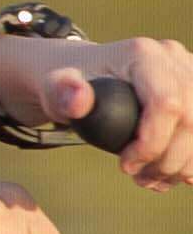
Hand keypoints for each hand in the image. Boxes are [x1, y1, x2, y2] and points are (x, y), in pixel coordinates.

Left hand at [0, 30, 192, 187]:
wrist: (82, 75)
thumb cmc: (68, 84)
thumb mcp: (54, 86)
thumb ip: (60, 92)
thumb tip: (78, 100)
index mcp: (143, 55)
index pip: (167, 103)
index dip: (152, 143)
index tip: (126, 165)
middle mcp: (174, 58)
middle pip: (192, 120)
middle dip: (168, 159)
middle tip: (139, 178)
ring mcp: (190, 73)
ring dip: (183, 164)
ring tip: (150, 179)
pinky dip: (190, 158)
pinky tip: (170, 175)